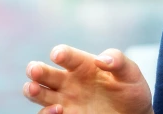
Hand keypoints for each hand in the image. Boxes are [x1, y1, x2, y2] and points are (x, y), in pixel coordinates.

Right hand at [23, 44, 153, 113]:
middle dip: (35, 69)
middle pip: (43, 72)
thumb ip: (118, 61)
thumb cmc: (130, 89)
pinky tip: (58, 110)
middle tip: (35, 71)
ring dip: (32, 90)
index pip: (66, 55)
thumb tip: (102, 59)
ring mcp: (64, 100)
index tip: (57, 56)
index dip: (60, 53)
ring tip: (34, 89)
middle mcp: (68, 81)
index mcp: (81, 64)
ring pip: (37, 93)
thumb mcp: (130, 73)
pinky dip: (46, 113)